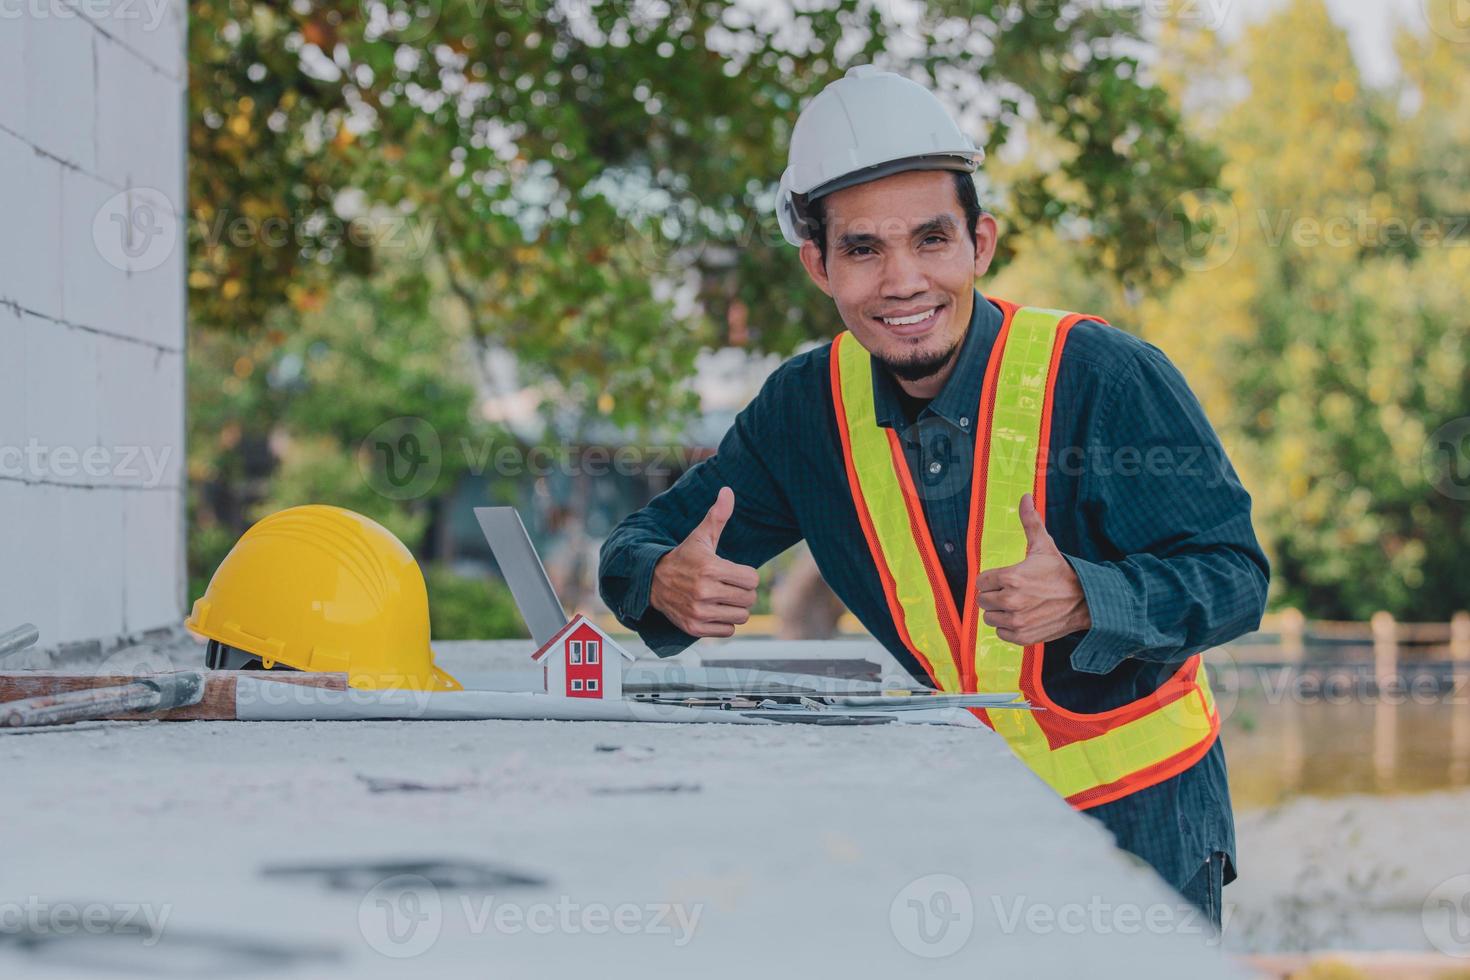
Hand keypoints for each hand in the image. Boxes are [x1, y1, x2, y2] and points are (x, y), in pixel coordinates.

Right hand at [650, 486, 760, 637]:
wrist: (653, 582)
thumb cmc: (684, 557)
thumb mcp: (700, 537)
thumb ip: (718, 515)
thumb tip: (728, 491)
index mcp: (710, 567)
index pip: (752, 579)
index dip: (746, 575)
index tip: (733, 571)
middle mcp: (704, 591)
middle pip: (749, 599)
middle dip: (742, 592)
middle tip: (728, 585)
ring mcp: (698, 611)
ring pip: (741, 616)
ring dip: (735, 608)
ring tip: (722, 598)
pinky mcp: (694, 627)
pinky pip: (728, 631)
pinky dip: (724, 623)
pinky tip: (713, 610)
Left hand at [975, 493, 1091, 645]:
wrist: (1086, 601)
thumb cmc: (1062, 573)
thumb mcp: (1044, 546)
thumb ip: (1030, 522)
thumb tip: (1025, 497)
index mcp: (1011, 577)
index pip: (981, 582)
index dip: (992, 579)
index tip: (1006, 578)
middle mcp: (1011, 601)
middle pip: (983, 600)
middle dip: (994, 595)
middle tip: (1013, 591)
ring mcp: (1016, 621)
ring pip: (990, 618)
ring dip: (1000, 612)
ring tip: (1018, 604)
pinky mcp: (1023, 637)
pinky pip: (1001, 634)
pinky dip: (1008, 628)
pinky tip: (1022, 617)